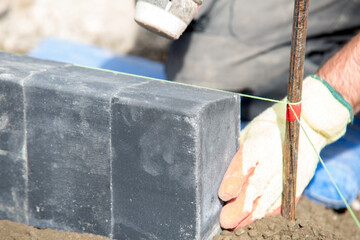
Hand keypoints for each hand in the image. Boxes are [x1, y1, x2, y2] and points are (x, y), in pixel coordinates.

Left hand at [218, 75, 352, 228]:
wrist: (307, 125)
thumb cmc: (269, 127)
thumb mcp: (250, 132)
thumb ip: (240, 153)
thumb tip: (222, 175)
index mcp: (260, 142)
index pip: (244, 164)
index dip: (233, 181)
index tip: (223, 195)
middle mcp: (276, 158)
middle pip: (256, 188)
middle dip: (239, 207)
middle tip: (225, 221)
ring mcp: (290, 172)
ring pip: (269, 200)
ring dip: (252, 215)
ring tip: (237, 225)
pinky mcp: (299, 181)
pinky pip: (283, 202)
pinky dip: (268, 212)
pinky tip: (255, 218)